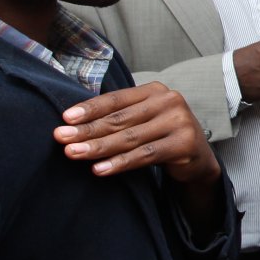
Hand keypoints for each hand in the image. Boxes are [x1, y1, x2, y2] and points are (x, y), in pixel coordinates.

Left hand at [55, 81, 220, 187]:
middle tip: (61, 138)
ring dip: (98, 147)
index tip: (65, 119)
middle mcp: (169, 101)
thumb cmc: (161, 136)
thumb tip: (72, 122)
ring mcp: (179, 122)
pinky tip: (100, 169)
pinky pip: (145, 155)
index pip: (116, 99)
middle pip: (120, 119)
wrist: (198, 157)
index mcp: (155, 90)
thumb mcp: (143, 119)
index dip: (89, 109)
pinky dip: (120, 163)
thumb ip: (119, 116)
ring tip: (74, 153)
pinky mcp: (184, 144)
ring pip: (130, 138)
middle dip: (88, 130)